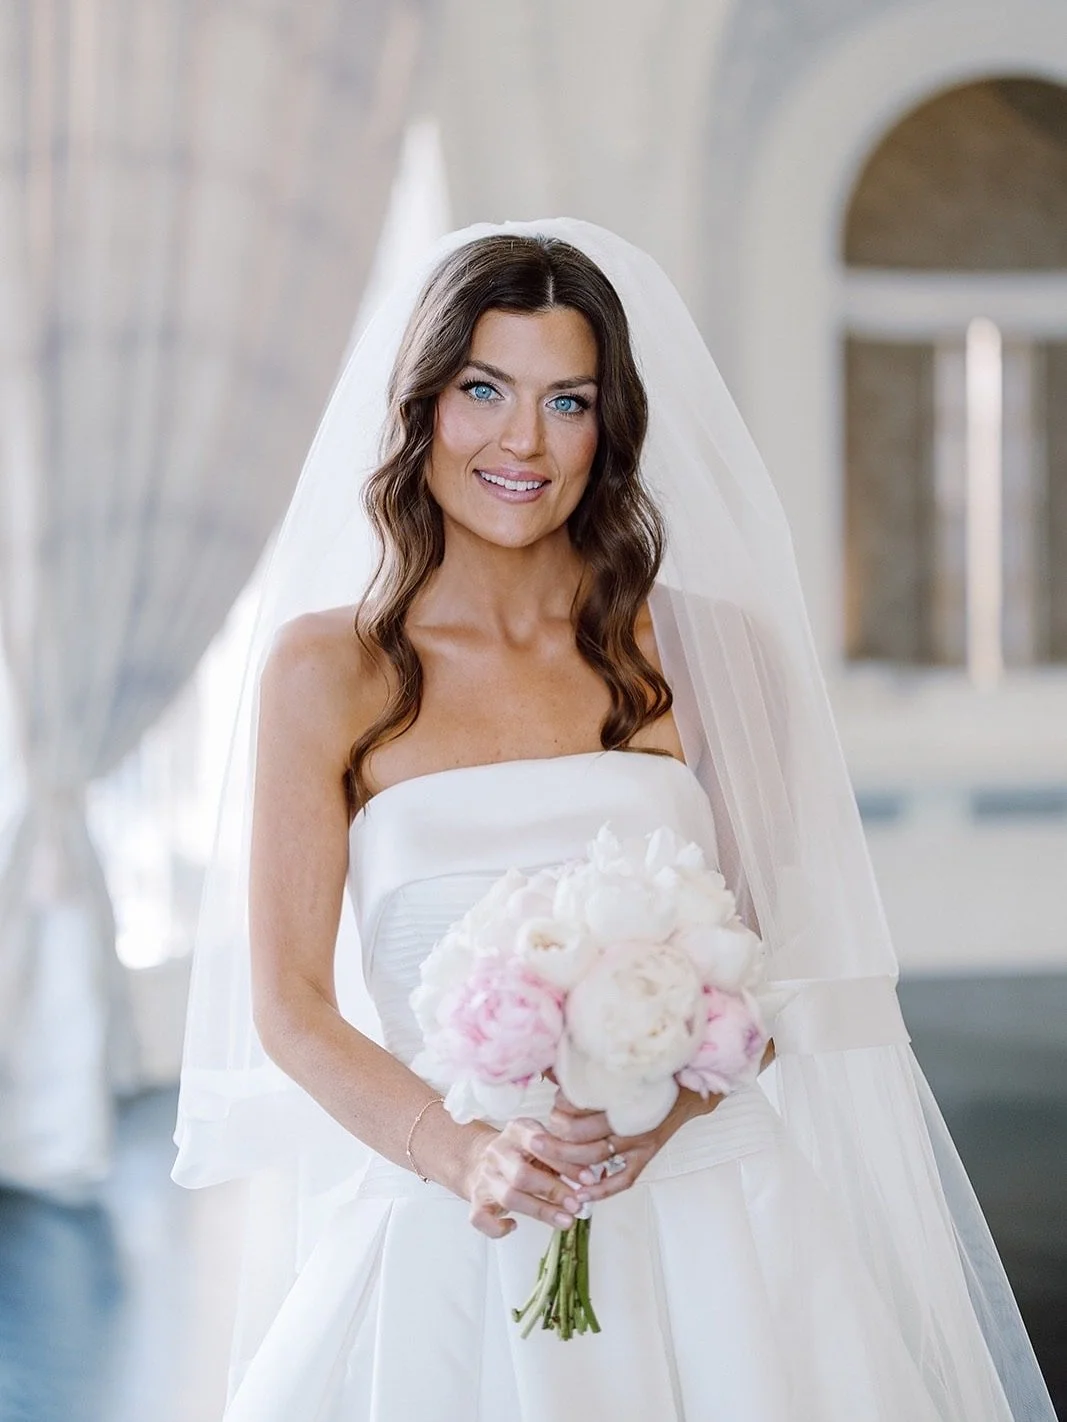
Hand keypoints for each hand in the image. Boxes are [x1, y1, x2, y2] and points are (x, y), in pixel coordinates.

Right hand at [461, 1116, 616, 1239]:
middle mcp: (498, 1152)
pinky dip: (497, 1227)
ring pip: (508, 1197)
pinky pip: (480, 1218)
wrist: (481, 1158)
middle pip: (522, 1174)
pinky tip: (513, 1226)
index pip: (540, 1144)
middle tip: (577, 1204)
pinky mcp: (476, 1199)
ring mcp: (485, 1176)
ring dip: (540, 1210)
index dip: (565, 1163)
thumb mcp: (543, 1144)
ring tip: (566, 1221)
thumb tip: (597, 1176)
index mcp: (517, 1131)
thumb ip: (564, 1155)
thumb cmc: (523, 1153)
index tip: (589, 1179)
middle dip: (553, 1190)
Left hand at [546, 1086, 722, 1204]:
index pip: (580, 1103)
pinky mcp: (646, 1156)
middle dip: (556, 1136)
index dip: (560, 1106)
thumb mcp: (622, 1068)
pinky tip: (581, 1194)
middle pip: (582, 1134)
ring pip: (595, 1157)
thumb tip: (551, 1069)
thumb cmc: (652, 1076)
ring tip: (548, 1161)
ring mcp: (639, 1140)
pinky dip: (601, 1190)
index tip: (552, 1105)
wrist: (689, 1091)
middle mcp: (628, 1118)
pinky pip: (623, 1180)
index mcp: (621, 1091)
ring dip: (568, 1161)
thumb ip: (589, 1070)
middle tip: (541, 1136)